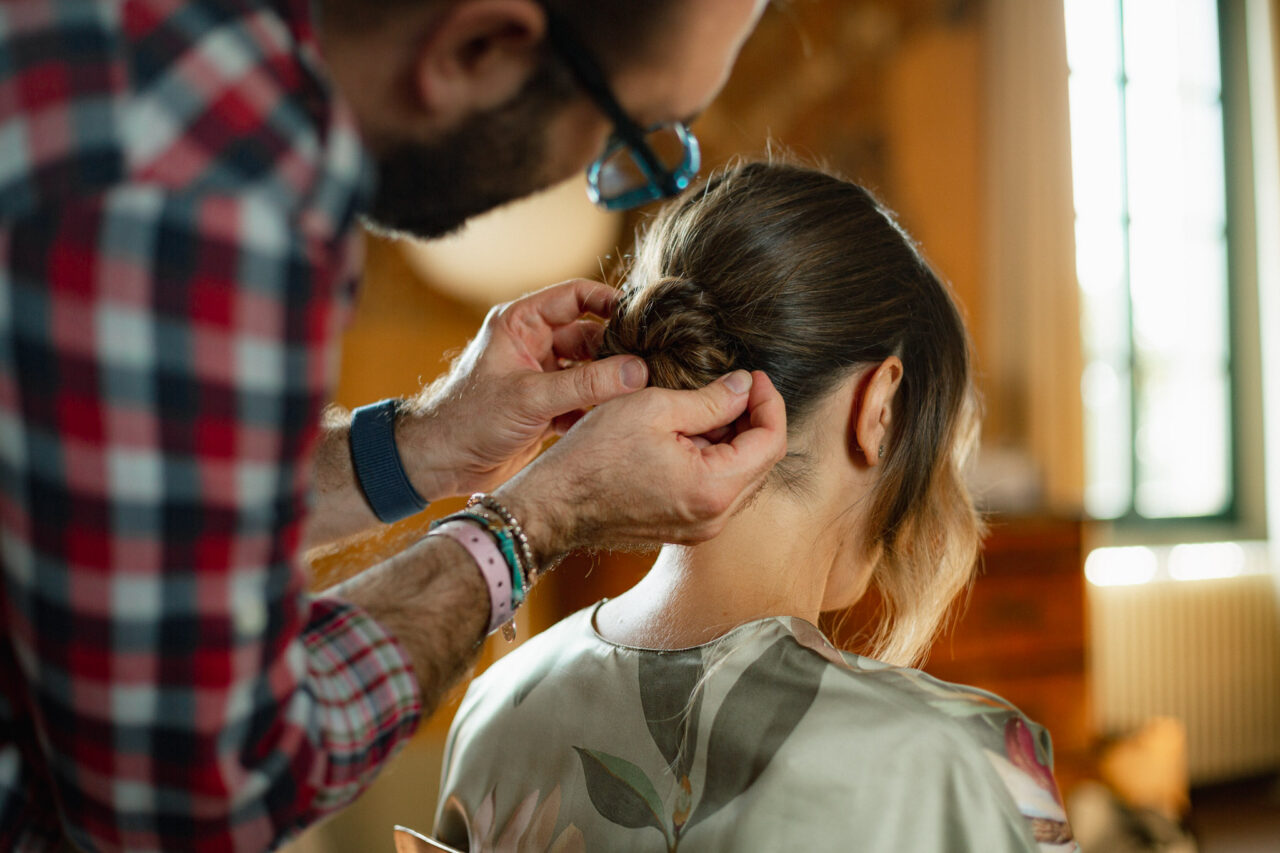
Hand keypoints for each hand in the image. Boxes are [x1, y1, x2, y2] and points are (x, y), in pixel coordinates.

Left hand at [397, 279, 649, 498]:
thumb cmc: (468, 419)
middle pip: (590, 336)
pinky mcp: (546, 408)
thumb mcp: (530, 398)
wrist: (439, 463)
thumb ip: (586, 384)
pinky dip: (598, 410)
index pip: (575, 296)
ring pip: (591, 371)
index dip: (609, 302)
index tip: (642, 318)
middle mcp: (533, 345)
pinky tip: (615, 420)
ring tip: (640, 395)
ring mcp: (541, 377)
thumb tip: (637, 371)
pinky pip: (584, 400)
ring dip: (611, 384)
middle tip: (651, 365)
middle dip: (618, 351)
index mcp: (521, 323)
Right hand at [494, 370, 787, 561]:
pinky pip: (716, 491)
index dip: (769, 402)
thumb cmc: (593, 456)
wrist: (553, 504)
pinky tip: (689, 436)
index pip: (771, 442)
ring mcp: (699, 529)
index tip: (754, 377)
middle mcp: (714, 518)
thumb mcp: (653, 408)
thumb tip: (743, 387)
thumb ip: (710, 399)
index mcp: (713, 488)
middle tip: (734, 387)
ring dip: (734, 440)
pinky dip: (715, 460)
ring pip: (741, 477)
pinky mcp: (683, 529)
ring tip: (707, 408)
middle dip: (754, 420)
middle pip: (761, 462)